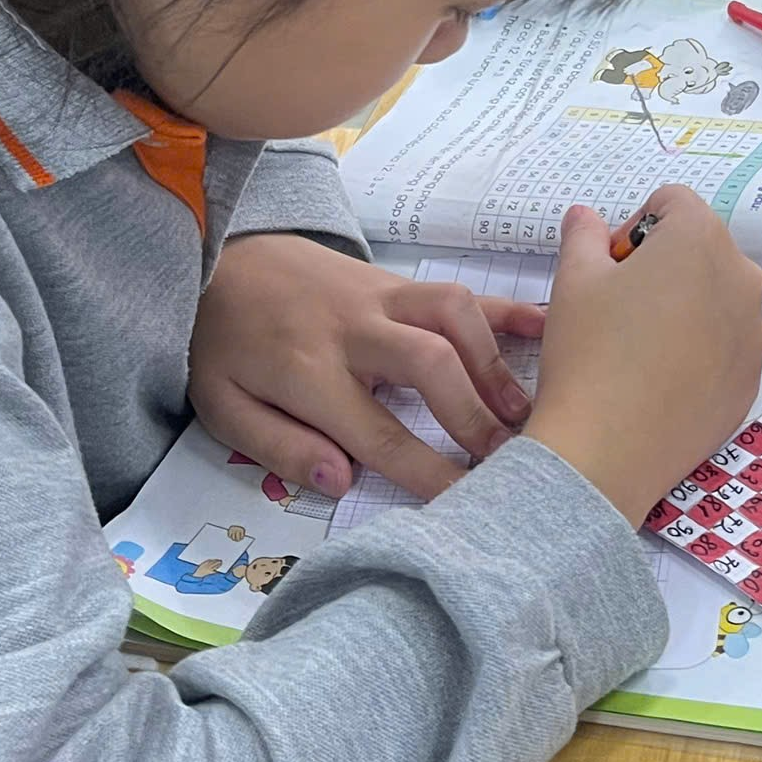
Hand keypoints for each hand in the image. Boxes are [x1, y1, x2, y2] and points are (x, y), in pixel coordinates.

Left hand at [190, 233, 544, 501]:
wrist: (216, 256)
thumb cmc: (223, 344)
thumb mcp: (223, 406)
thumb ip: (278, 446)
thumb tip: (342, 479)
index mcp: (305, 372)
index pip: (377, 431)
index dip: (426, 471)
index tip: (464, 505)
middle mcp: (351, 328)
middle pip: (428, 362)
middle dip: (473, 415)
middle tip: (507, 460)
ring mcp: (378, 295)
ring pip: (451, 311)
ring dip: (493, 361)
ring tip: (521, 411)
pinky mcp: (394, 278)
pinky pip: (456, 286)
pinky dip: (503, 306)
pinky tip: (545, 329)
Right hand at [524, 190, 761, 524]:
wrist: (608, 451)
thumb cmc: (588, 351)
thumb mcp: (573, 279)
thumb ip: (583, 234)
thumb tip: (586, 215)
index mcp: (701, 239)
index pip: (673, 203)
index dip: (634, 227)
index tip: (610, 268)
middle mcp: (742, 277)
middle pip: (701, 248)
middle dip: (663, 264)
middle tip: (620, 308)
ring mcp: (755, 332)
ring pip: (717, 297)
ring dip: (684, 305)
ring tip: (639, 348)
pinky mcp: (752, 379)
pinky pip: (727, 345)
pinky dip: (699, 349)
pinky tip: (660, 380)